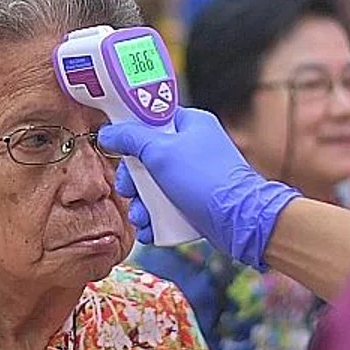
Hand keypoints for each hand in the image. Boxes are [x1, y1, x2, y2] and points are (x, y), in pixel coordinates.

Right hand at [97, 107, 299, 268]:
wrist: (242, 222)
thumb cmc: (206, 180)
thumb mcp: (161, 152)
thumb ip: (131, 138)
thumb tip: (108, 133)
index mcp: (190, 124)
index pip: (151, 119)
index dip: (130, 135)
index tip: (117, 149)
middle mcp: (193, 147)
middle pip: (147, 157)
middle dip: (133, 181)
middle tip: (129, 191)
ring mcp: (195, 176)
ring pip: (154, 186)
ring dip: (141, 204)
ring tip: (141, 218)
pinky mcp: (196, 201)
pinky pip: (166, 206)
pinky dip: (155, 218)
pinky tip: (150, 229)